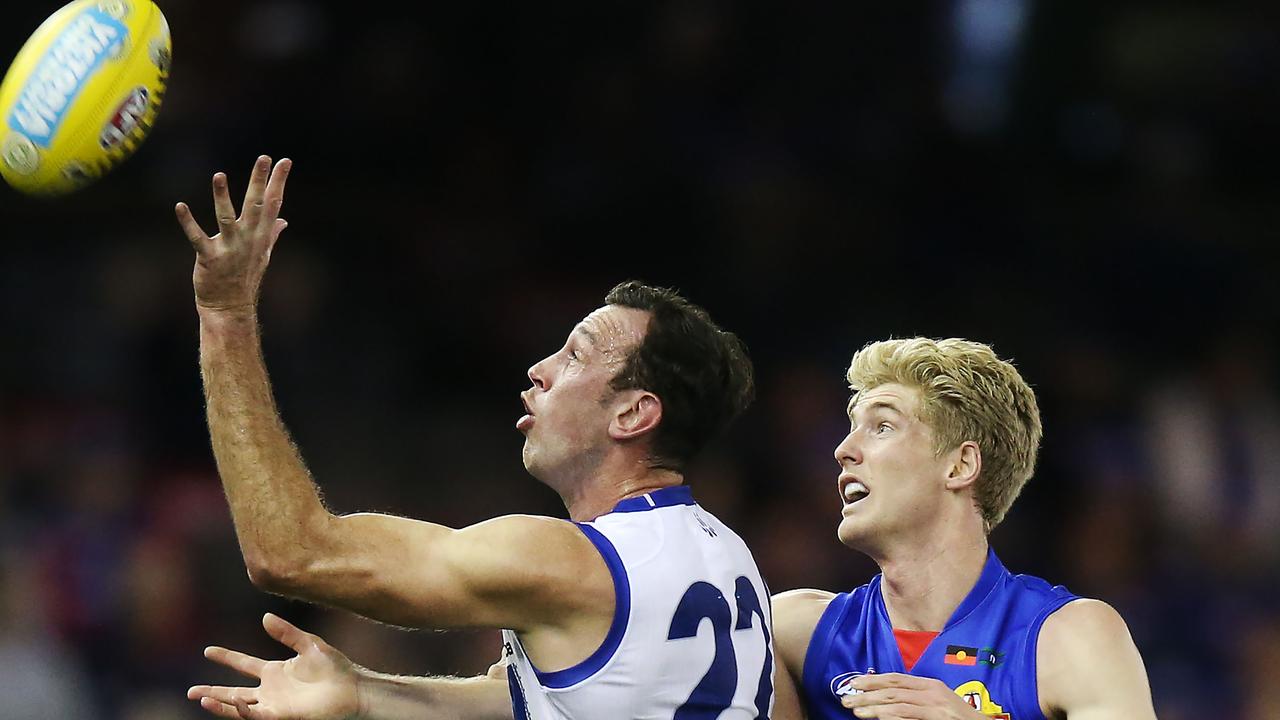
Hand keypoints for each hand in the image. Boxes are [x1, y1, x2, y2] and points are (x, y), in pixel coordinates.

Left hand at [176, 155, 291, 312]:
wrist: (230, 307)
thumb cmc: (245, 278)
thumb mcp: (263, 255)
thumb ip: (272, 234)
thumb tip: (284, 221)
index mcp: (261, 236)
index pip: (273, 204)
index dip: (278, 182)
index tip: (285, 161)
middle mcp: (248, 239)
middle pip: (255, 205)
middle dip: (259, 181)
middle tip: (264, 158)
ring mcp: (229, 248)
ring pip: (226, 218)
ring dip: (222, 197)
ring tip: (219, 175)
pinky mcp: (209, 257)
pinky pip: (197, 237)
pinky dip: (188, 223)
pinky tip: (180, 206)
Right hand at [187, 613, 359, 719]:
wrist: (354, 688)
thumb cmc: (337, 668)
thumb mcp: (309, 645)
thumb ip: (287, 633)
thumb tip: (264, 617)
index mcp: (276, 672)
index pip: (243, 664)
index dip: (226, 657)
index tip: (207, 651)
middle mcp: (271, 690)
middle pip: (233, 692)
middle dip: (212, 692)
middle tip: (190, 693)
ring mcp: (275, 705)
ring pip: (239, 708)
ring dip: (220, 704)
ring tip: (201, 698)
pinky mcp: (282, 716)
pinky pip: (257, 716)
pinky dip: (243, 711)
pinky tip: (234, 701)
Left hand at [840, 673, 986, 719]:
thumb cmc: (957, 719)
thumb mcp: (935, 704)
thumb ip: (913, 699)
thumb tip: (883, 697)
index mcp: (930, 685)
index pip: (895, 678)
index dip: (873, 680)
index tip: (854, 684)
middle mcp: (933, 691)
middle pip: (892, 688)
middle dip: (867, 693)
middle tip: (846, 699)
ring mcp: (937, 705)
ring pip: (897, 702)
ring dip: (873, 707)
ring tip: (856, 711)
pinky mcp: (940, 717)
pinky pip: (909, 714)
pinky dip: (890, 715)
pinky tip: (878, 717)